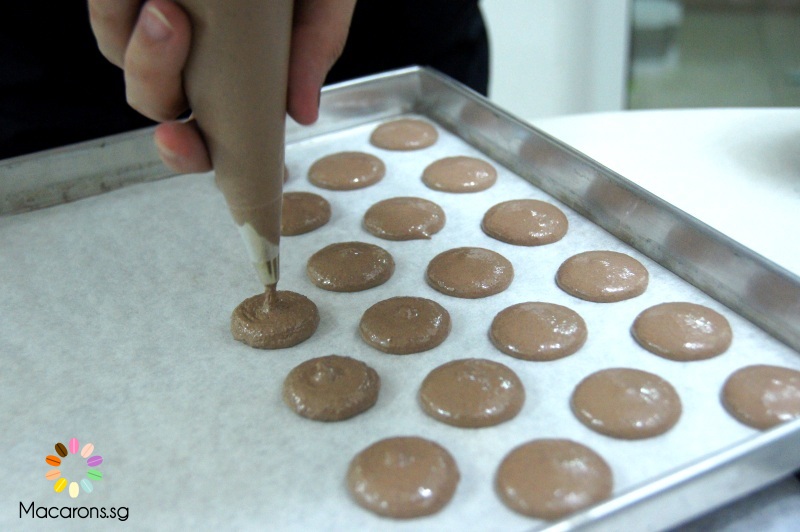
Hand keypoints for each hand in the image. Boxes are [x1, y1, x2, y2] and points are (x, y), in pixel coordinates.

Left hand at [88, 0, 355, 173]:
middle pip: (154, 100)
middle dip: (154, 78)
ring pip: (121, 55)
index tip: (179, 137)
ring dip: (136, 41)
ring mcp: (155, 24)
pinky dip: (114, 3)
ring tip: (166, 3)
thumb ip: (318, 45)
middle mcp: (193, 59)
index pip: (206, 136)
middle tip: (172, 24)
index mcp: (238, 79)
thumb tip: (304, 113)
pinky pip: (106, 8)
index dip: (189, 151)